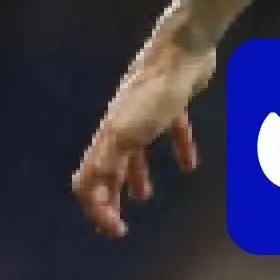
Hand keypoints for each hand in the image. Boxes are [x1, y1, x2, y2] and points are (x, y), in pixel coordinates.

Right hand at [71, 36, 216, 236]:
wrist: (183, 48)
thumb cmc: (154, 92)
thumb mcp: (126, 133)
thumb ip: (107, 165)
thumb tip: (90, 199)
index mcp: (108, 136)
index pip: (89, 180)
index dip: (96, 208)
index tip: (114, 230)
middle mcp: (122, 126)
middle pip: (109, 168)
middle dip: (109, 198)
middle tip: (117, 224)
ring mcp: (147, 114)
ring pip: (136, 152)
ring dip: (137, 176)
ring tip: (145, 196)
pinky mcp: (174, 103)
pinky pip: (174, 132)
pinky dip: (179, 150)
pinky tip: (189, 165)